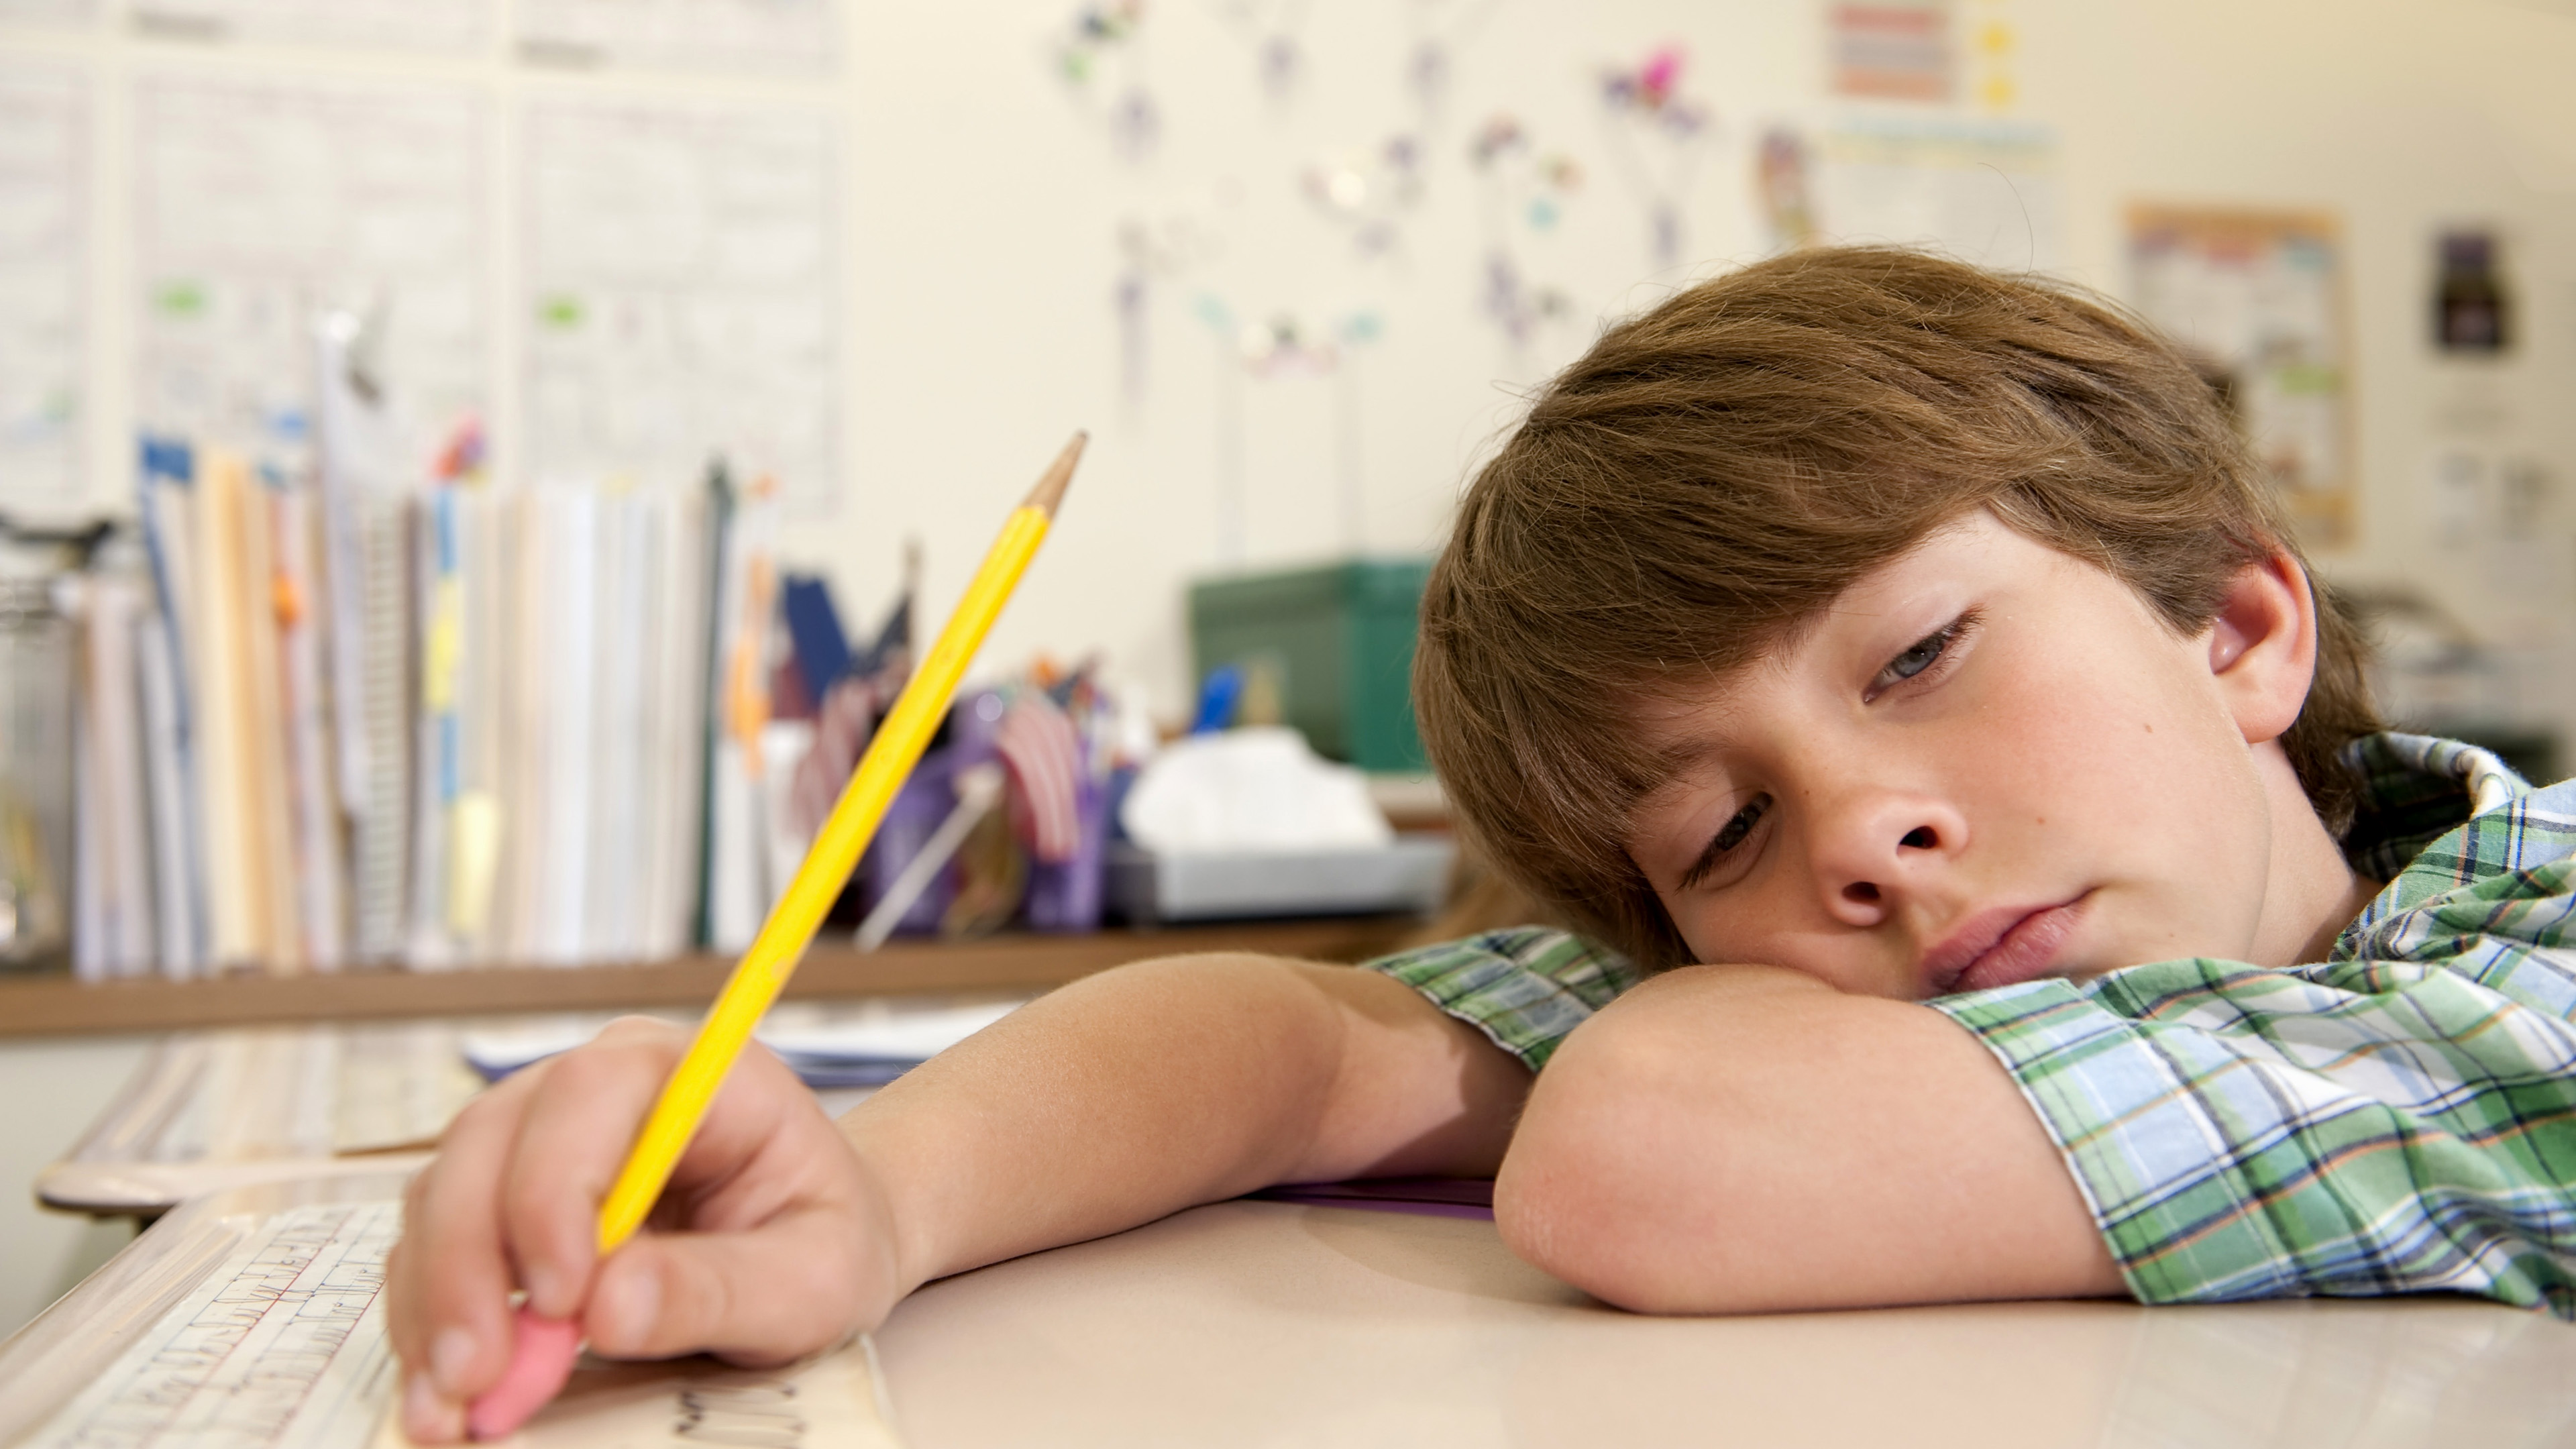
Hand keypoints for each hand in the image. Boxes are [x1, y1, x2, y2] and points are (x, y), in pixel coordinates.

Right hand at [384, 1017, 899, 1442]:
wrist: (812, 1249)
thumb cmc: (823, 1240)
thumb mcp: (812, 1277)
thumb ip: (719, 1288)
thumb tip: (610, 1306)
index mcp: (688, 1071)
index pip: (591, 1091)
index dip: (555, 1187)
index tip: (559, 1296)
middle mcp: (595, 1089)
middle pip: (491, 1141)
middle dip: (471, 1263)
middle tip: (478, 1373)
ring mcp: (535, 1141)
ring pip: (445, 1197)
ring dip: (436, 1304)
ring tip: (453, 1404)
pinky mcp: (502, 1205)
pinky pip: (436, 1250)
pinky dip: (431, 1323)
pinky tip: (446, 1393)